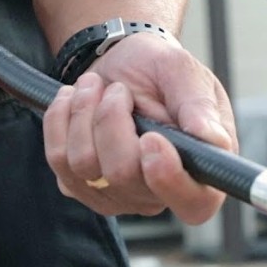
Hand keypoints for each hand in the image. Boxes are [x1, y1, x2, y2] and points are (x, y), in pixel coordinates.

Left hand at [43, 33, 237, 224]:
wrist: (120, 63)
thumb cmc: (159, 71)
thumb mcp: (183, 72)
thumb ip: (198, 105)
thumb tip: (208, 137)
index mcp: (200, 171)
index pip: (194, 203)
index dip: (169, 179)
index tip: (151, 139)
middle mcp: (158, 193)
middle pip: (123, 176)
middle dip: (111, 119)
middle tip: (118, 90)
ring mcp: (116, 195)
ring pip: (84, 165)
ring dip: (83, 113)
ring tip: (95, 88)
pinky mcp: (79, 186)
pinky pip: (58, 159)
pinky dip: (60, 120)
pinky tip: (75, 101)